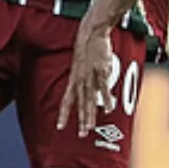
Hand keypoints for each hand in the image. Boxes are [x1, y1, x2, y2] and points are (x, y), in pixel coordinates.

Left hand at [58, 21, 114, 135]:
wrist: (91, 33)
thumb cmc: (87, 47)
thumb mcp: (81, 64)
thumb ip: (85, 78)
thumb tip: (93, 89)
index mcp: (73, 79)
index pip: (66, 100)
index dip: (63, 114)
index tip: (60, 126)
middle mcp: (80, 80)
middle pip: (79, 104)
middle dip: (80, 120)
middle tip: (82, 134)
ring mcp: (90, 77)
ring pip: (89, 99)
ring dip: (89, 114)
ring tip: (90, 127)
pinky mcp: (100, 71)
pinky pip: (103, 89)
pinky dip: (106, 100)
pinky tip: (108, 109)